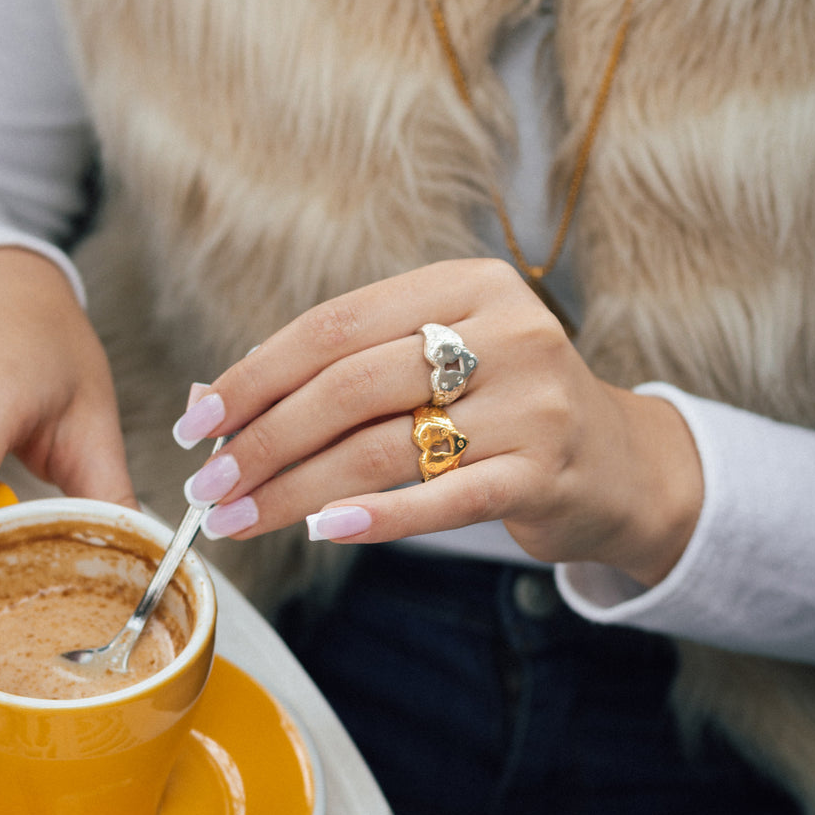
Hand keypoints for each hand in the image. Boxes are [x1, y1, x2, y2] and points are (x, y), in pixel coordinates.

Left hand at [171, 259, 702, 586]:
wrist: (616, 462)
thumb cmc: (499, 407)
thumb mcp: (428, 366)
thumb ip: (335, 373)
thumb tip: (212, 402)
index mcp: (465, 285)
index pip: (333, 325)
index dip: (254, 375)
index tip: (198, 424)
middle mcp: (504, 331)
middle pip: (350, 385)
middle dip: (264, 440)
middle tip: (210, 485)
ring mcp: (530, 402)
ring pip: (383, 447)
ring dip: (296, 489)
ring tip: (240, 519)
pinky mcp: (544, 473)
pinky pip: (441, 499)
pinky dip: (375, 517)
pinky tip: (320, 530)